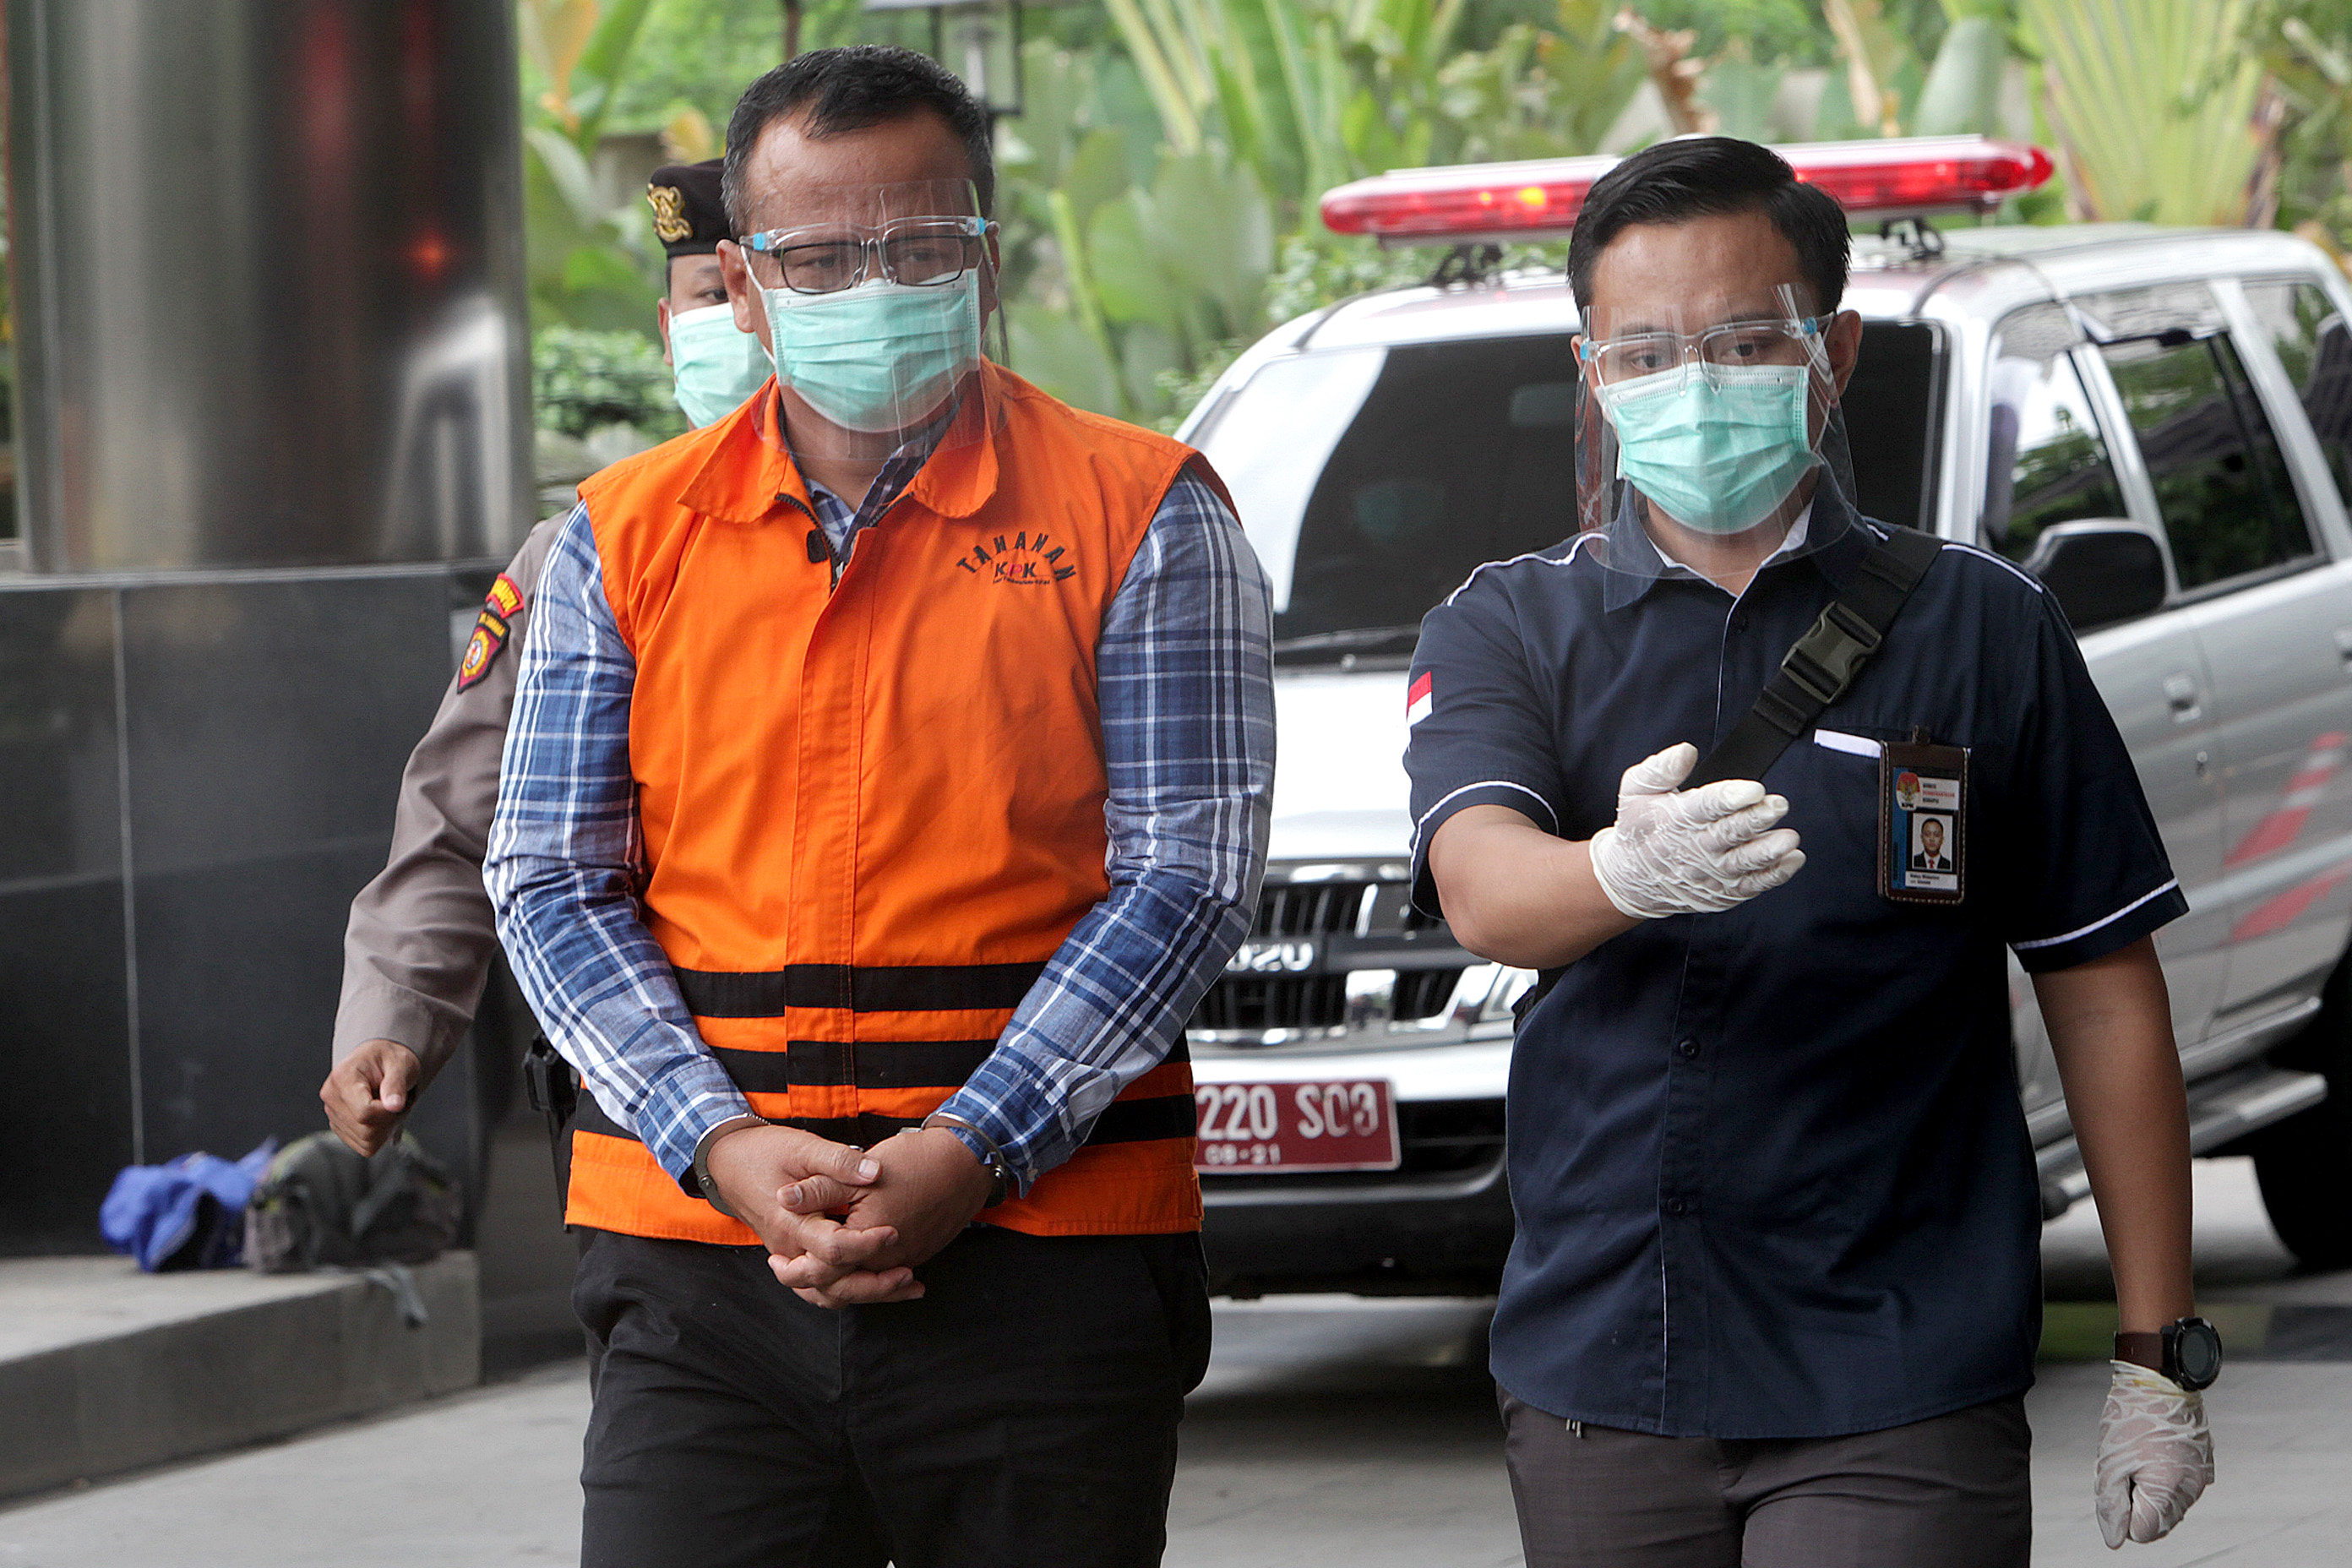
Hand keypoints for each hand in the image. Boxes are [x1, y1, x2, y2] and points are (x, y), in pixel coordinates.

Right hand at [321, 1040, 422, 1156]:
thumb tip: (395, 1106)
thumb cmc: (390, 1059)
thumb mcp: (400, 1064)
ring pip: (366, 1142)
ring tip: (390, 1106)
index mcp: (342, 1078)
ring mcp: (333, 1114)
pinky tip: (382, 1116)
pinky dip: (380, 1135)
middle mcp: (331, 1098)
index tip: (400, 1099)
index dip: (388, 1112)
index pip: (364, 1113)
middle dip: (391, 1121)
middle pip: (366, 1131)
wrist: (379, 1060)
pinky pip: (365, 1146)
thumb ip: (396, 1084)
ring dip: (387, 1129)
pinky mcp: (340, 1127)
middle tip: (400, 1102)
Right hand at [702, 1123, 906, 1288]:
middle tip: (910, 1275)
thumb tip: (874, 1171)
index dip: (867, 1243)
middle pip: (831, 1284)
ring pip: (826, 1294)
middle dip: (874, 1284)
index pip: (832, 1249)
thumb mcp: (803, 1147)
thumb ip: (838, 1161)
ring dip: (865, 1293)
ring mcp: (789, 1256)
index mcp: (791, 1222)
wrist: (729, 1163)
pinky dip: (848, 1290)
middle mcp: (788, 1248)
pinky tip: (878, 1284)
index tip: (895, 1232)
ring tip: (904, 1285)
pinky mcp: (794, 1257)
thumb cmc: (766, 1152)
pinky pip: (819, 1287)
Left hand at [769, 1126, 996, 1308]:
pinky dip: (861, 1276)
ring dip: (835, 1283)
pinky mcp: (918, 1254)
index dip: (794, 1267)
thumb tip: (782, 1198)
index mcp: (867, 1241)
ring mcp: (906, 1260)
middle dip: (810, 1282)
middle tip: (784, 1271)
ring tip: (811, 1272)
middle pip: (842, 1287)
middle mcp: (887, 1260)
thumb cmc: (914, 1162)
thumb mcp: (858, 1171)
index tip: (775, 1260)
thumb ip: (820, 1188)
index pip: (822, 1269)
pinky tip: (849, 1265)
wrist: (965, 1163)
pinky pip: (883, 1275)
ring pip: (863, 1285)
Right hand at [1587, 743, 1803, 918]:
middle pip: (1729, 833)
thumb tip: (1686, 750)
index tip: (1753, 790)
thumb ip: (1660, 768)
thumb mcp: (1635, 790)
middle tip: (1778, 806)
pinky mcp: (1724, 891)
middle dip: (1755, 820)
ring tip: (1789, 839)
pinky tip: (1792, 860)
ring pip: (1744, 863)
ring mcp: (1711, 873)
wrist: (1632, 880)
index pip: (1704, 807)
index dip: (1729, 798)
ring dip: (1768, 851)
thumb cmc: (1640, 828)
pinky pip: (1752, 885)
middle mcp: (1694, 848)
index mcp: (1675, 819)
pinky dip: (1774, 875)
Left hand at [2096, 1360, 2213, 1547]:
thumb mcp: (2110, 1463)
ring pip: (2170, 1506)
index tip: (2116, 1483)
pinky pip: (2180, 1486)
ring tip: (2138, 1457)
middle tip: (2124, 1468)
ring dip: (2150, 1491)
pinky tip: (2152, 1452)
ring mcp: (2201, 1477)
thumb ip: (2112, 1505)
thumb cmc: (2130, 1419)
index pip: (2143, 1532)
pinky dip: (2163, 1478)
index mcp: (2169, 1491)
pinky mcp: (2204, 1464)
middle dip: (2136, 1504)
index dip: (2122, 1513)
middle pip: (2158, 1522)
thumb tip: (2115, 1540)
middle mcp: (2192, 1489)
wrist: (2159, 1379)